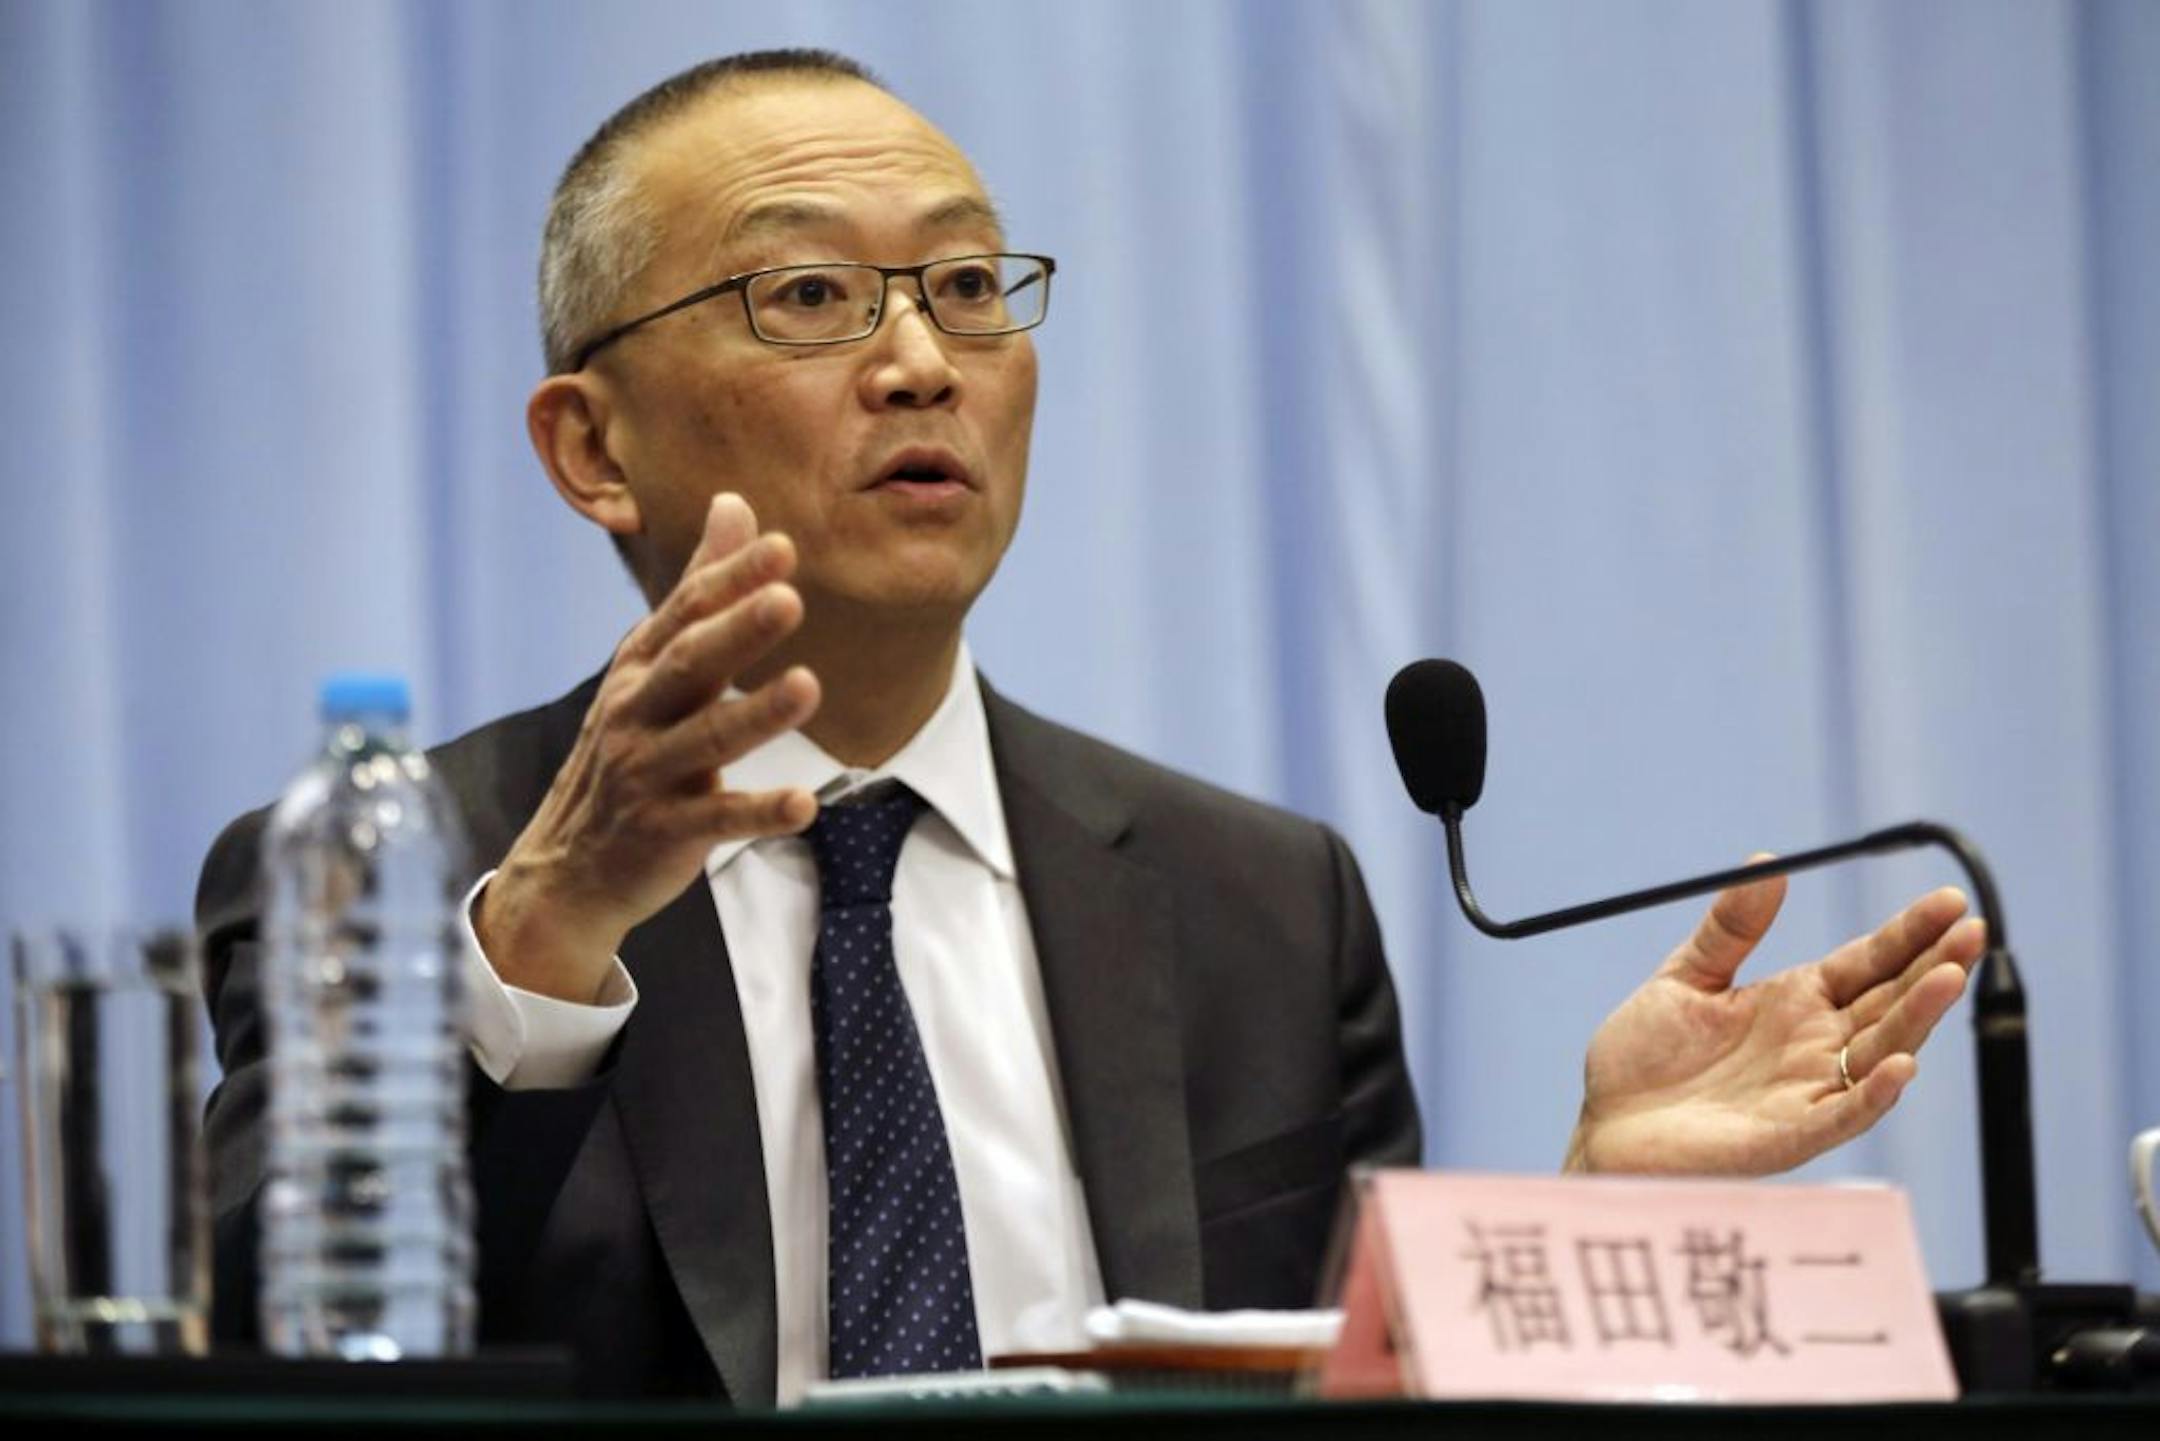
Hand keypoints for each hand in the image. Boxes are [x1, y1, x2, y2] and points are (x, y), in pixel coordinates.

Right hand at [474, 493, 821, 1002]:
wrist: (569, 863)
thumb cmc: (629, 746)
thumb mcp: (654, 663)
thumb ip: (701, 587)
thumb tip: (734, 500)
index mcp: (641, 666)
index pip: (688, 612)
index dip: (732, 579)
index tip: (783, 545)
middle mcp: (637, 712)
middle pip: (689, 664)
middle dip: (738, 630)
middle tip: (789, 598)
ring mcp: (647, 773)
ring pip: (705, 739)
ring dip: (756, 713)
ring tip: (809, 686)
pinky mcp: (664, 831)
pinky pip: (716, 820)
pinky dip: (758, 812)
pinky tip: (805, 805)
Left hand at [1563, 862, 1984, 1174]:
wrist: (1605, 1126)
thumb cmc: (1643, 1059)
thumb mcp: (1685, 978)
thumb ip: (1730, 928)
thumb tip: (1767, 863)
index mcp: (1796, 1003)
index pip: (1868, 963)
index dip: (1908, 934)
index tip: (1948, 901)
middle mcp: (1815, 1046)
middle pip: (1890, 1002)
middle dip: (1933, 966)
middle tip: (1972, 929)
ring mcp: (1808, 1091)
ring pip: (1881, 1052)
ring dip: (1917, 1018)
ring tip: (1948, 977)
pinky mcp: (1789, 1135)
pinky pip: (1842, 1115)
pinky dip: (1874, 1093)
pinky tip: (1901, 1065)